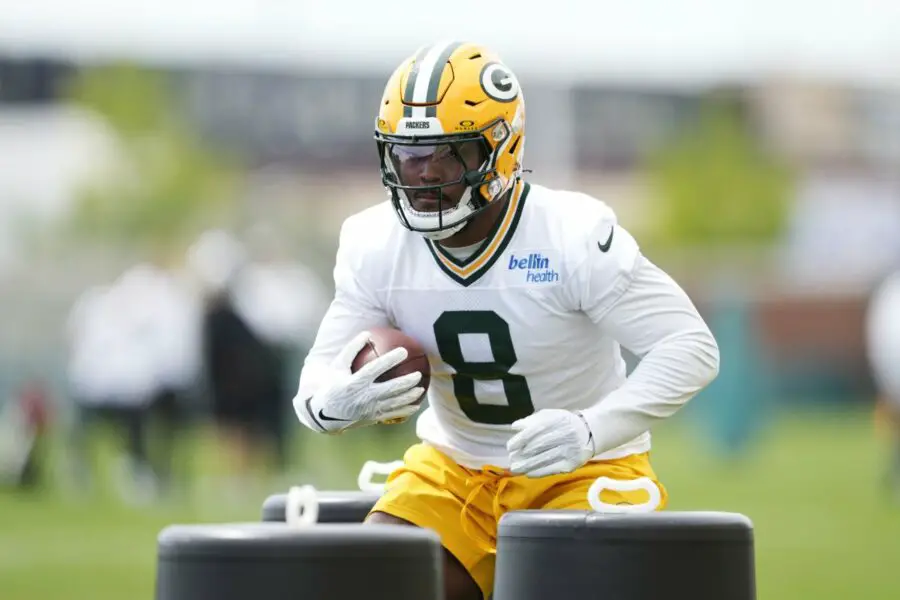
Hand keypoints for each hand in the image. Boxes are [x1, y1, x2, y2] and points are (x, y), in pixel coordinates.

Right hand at [309, 331, 424, 431]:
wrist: (325, 413)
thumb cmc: (333, 384)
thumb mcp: (338, 365)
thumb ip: (352, 349)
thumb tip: (367, 333)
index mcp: (355, 383)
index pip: (376, 369)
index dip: (390, 360)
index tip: (403, 351)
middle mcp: (364, 397)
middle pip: (390, 389)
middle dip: (406, 382)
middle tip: (418, 374)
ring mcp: (369, 410)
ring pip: (394, 403)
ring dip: (409, 396)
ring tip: (421, 388)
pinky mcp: (373, 418)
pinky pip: (393, 414)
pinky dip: (406, 410)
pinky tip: (416, 405)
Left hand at [507, 409, 594, 477]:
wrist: (589, 433)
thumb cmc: (563, 423)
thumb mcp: (550, 416)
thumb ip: (532, 420)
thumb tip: (514, 427)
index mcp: (557, 421)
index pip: (535, 431)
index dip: (521, 440)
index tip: (510, 447)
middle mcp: (564, 435)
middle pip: (539, 447)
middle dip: (522, 455)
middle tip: (511, 460)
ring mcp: (569, 450)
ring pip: (544, 459)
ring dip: (528, 466)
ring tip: (516, 469)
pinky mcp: (572, 463)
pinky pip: (552, 469)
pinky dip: (539, 472)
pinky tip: (529, 473)